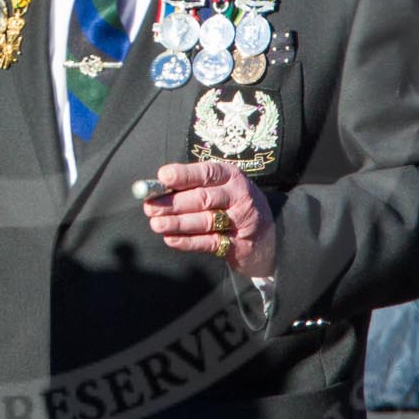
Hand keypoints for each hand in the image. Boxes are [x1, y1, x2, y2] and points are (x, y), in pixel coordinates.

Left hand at [143, 161, 276, 278]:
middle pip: (203, 198)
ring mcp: (241, 222)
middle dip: (173, 203)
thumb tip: (156, 188)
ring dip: (177, 223)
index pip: (206, 173)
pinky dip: (188, 241)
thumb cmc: (232, 204)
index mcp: (232, 176)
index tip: (162, 177)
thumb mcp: (221, 187)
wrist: (268, 235)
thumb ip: (193, 186)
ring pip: (205, 221)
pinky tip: (171, 239)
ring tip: (156, 224)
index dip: (184, 175)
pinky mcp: (239, 245)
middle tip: (150, 207)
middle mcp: (239, 196)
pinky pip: (209, 242)